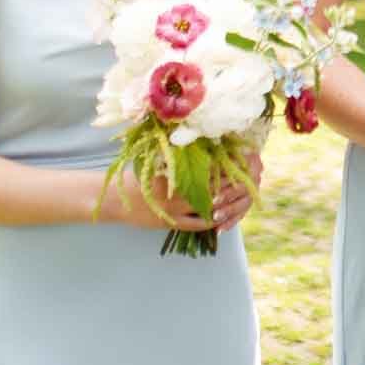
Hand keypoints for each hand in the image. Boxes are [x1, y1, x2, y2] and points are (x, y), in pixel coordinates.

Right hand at [107, 166, 253, 232]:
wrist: (117, 199)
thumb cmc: (137, 175)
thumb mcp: (157, 161)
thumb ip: (177, 155)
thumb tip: (198, 140)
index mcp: (175, 174)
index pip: (208, 169)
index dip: (226, 165)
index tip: (240, 160)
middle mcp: (177, 192)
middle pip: (212, 188)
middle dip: (230, 184)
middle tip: (247, 178)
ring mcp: (175, 210)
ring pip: (207, 207)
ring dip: (223, 203)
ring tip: (238, 197)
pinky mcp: (171, 223)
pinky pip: (196, 224)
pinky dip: (210, 221)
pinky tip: (220, 218)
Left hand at [210, 151, 264, 231]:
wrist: (234, 162)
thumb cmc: (223, 156)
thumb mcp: (224, 155)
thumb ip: (219, 159)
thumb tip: (207, 162)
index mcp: (252, 162)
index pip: (242, 171)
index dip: (229, 178)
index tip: (215, 184)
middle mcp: (256, 178)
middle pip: (243, 189)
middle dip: (228, 196)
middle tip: (213, 202)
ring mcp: (253, 193)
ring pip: (243, 204)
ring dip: (229, 212)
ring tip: (215, 218)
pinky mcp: (247, 205)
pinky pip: (240, 216)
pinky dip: (230, 223)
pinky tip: (219, 230)